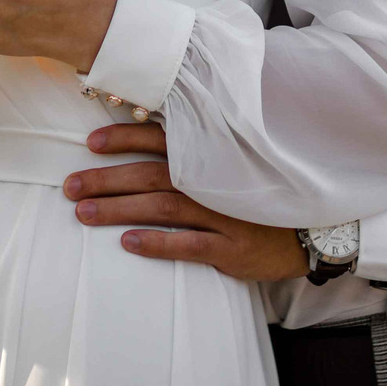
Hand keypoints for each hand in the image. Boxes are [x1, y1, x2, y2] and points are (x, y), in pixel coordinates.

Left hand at [62, 124, 307, 282]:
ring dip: (118, 209)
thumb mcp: (239, 165)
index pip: (161, 138)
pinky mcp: (232, 247)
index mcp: (212, 156)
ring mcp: (224, 214)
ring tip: (83, 213)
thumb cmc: (268, 195)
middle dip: (106, 179)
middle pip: (150, 175)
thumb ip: (201, 154)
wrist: (317, 228)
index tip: (91, 143)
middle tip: (69, 186)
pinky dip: (157, 242)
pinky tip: (127, 243)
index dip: (125, 138)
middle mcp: (214, 180)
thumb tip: (153, 144)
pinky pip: (189, 244)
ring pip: (161, 208)